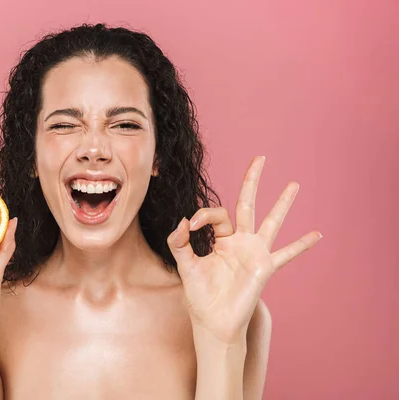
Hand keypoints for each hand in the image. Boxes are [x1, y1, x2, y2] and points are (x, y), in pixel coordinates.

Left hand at [167, 156, 321, 344]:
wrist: (213, 321)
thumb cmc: (200, 295)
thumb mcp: (186, 266)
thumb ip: (179, 244)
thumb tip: (182, 222)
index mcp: (221, 239)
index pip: (216, 214)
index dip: (203, 215)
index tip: (191, 226)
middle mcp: (240, 241)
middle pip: (247, 204)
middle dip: (252, 181)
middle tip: (260, 158)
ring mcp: (255, 252)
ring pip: (271, 221)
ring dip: (283, 203)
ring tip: (294, 184)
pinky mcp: (265, 267)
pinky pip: (287, 254)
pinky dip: (301, 245)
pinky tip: (317, 234)